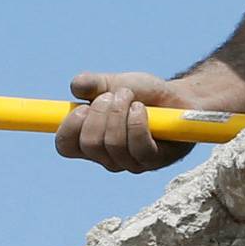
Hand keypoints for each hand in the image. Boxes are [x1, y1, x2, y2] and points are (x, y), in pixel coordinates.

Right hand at [56, 71, 191, 173]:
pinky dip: (137, 123)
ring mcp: (130, 162)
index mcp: (90, 142)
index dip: (69, 127)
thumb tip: (76, 85)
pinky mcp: (154, 161)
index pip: (66, 146)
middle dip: (101, 112)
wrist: (178, 97)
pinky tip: (141, 109)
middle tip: (116, 95)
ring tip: (132, 98)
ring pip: (114, 144)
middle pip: (90, 144)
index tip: (82, 107)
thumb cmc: (144, 94)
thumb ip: (93, 84)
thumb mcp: (115, 83)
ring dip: (121, 113)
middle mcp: (107, 157)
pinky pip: (139, 146)